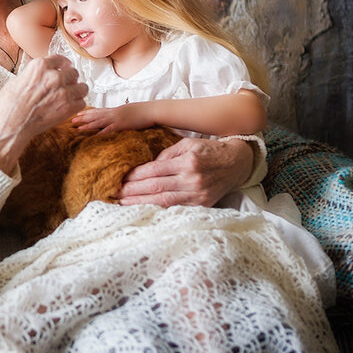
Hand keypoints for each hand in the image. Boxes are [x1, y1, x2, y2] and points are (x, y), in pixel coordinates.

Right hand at [0, 55, 87, 173]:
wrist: (10, 125)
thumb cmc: (8, 105)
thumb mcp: (17, 80)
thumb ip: (34, 75)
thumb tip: (41, 75)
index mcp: (40, 66)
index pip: (60, 59)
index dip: (63, 64)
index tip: (65, 67)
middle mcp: (54, 76)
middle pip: (73, 72)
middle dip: (69, 79)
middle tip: (65, 86)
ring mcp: (63, 92)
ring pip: (82, 87)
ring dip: (77, 91)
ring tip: (69, 97)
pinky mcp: (69, 108)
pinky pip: (82, 102)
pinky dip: (76, 105)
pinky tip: (67, 107)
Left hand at [72, 103, 152, 133]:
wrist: (151, 110)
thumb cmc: (141, 112)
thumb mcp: (127, 111)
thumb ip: (119, 114)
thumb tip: (113, 118)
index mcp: (114, 110)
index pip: (97, 111)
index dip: (86, 113)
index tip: (76, 114)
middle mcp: (113, 113)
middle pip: (94, 115)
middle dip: (82, 118)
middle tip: (71, 120)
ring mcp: (117, 118)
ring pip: (99, 122)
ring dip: (87, 125)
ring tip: (77, 128)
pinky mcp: (122, 125)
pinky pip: (110, 129)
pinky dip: (102, 132)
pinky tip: (94, 136)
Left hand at [116, 137, 253, 206]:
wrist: (237, 163)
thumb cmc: (210, 150)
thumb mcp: (188, 143)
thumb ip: (167, 153)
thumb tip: (147, 165)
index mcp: (188, 161)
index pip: (155, 170)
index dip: (135, 176)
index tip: (120, 179)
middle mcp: (193, 179)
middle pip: (156, 188)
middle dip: (133, 191)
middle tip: (114, 194)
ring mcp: (198, 194)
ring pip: (164, 201)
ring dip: (141, 203)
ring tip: (123, 204)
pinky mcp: (202, 204)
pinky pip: (176, 208)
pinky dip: (158, 209)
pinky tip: (144, 209)